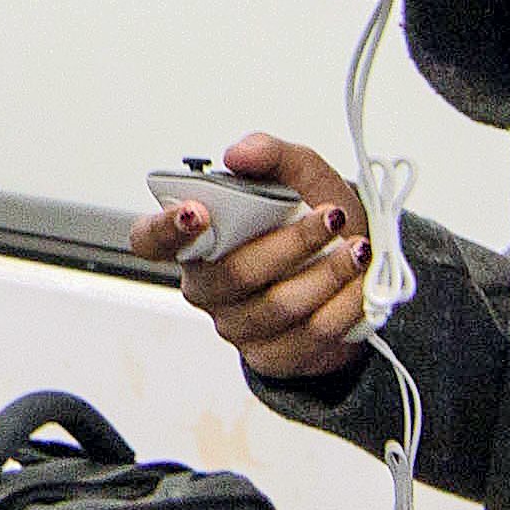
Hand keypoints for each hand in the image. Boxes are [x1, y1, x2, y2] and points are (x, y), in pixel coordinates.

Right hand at [126, 133, 374, 379]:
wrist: (353, 268)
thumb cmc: (312, 220)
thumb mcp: (300, 175)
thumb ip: (271, 155)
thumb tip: (238, 154)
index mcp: (196, 239)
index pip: (150, 240)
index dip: (165, 229)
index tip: (198, 210)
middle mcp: (207, 286)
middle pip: (233, 273)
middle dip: (291, 242)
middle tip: (330, 216)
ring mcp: (236, 326)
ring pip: (278, 306)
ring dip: (326, 274)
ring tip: (358, 248)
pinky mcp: (272, 355)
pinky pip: (308, 334)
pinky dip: (342, 305)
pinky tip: (359, 283)